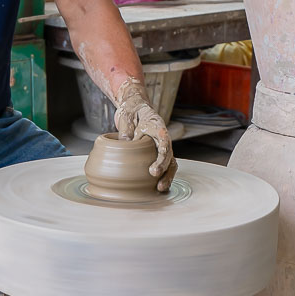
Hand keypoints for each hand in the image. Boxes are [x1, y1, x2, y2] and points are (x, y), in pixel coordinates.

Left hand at [113, 76, 176, 192]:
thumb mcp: (126, 114)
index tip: (153, 170)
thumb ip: (126, 127)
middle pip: (170, 156)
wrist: (135, 106)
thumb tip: (124, 143)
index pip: (164, 143)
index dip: (161, 158)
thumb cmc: (132, 110)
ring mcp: (161, 146)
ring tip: (160, 189)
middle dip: (166, 171)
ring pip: (170, 163)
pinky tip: (156, 187)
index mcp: (157, 127)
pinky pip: (163, 165)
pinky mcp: (156, 152)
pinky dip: (162, 175)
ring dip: (167, 176)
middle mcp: (163, 138)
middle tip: (158, 184)